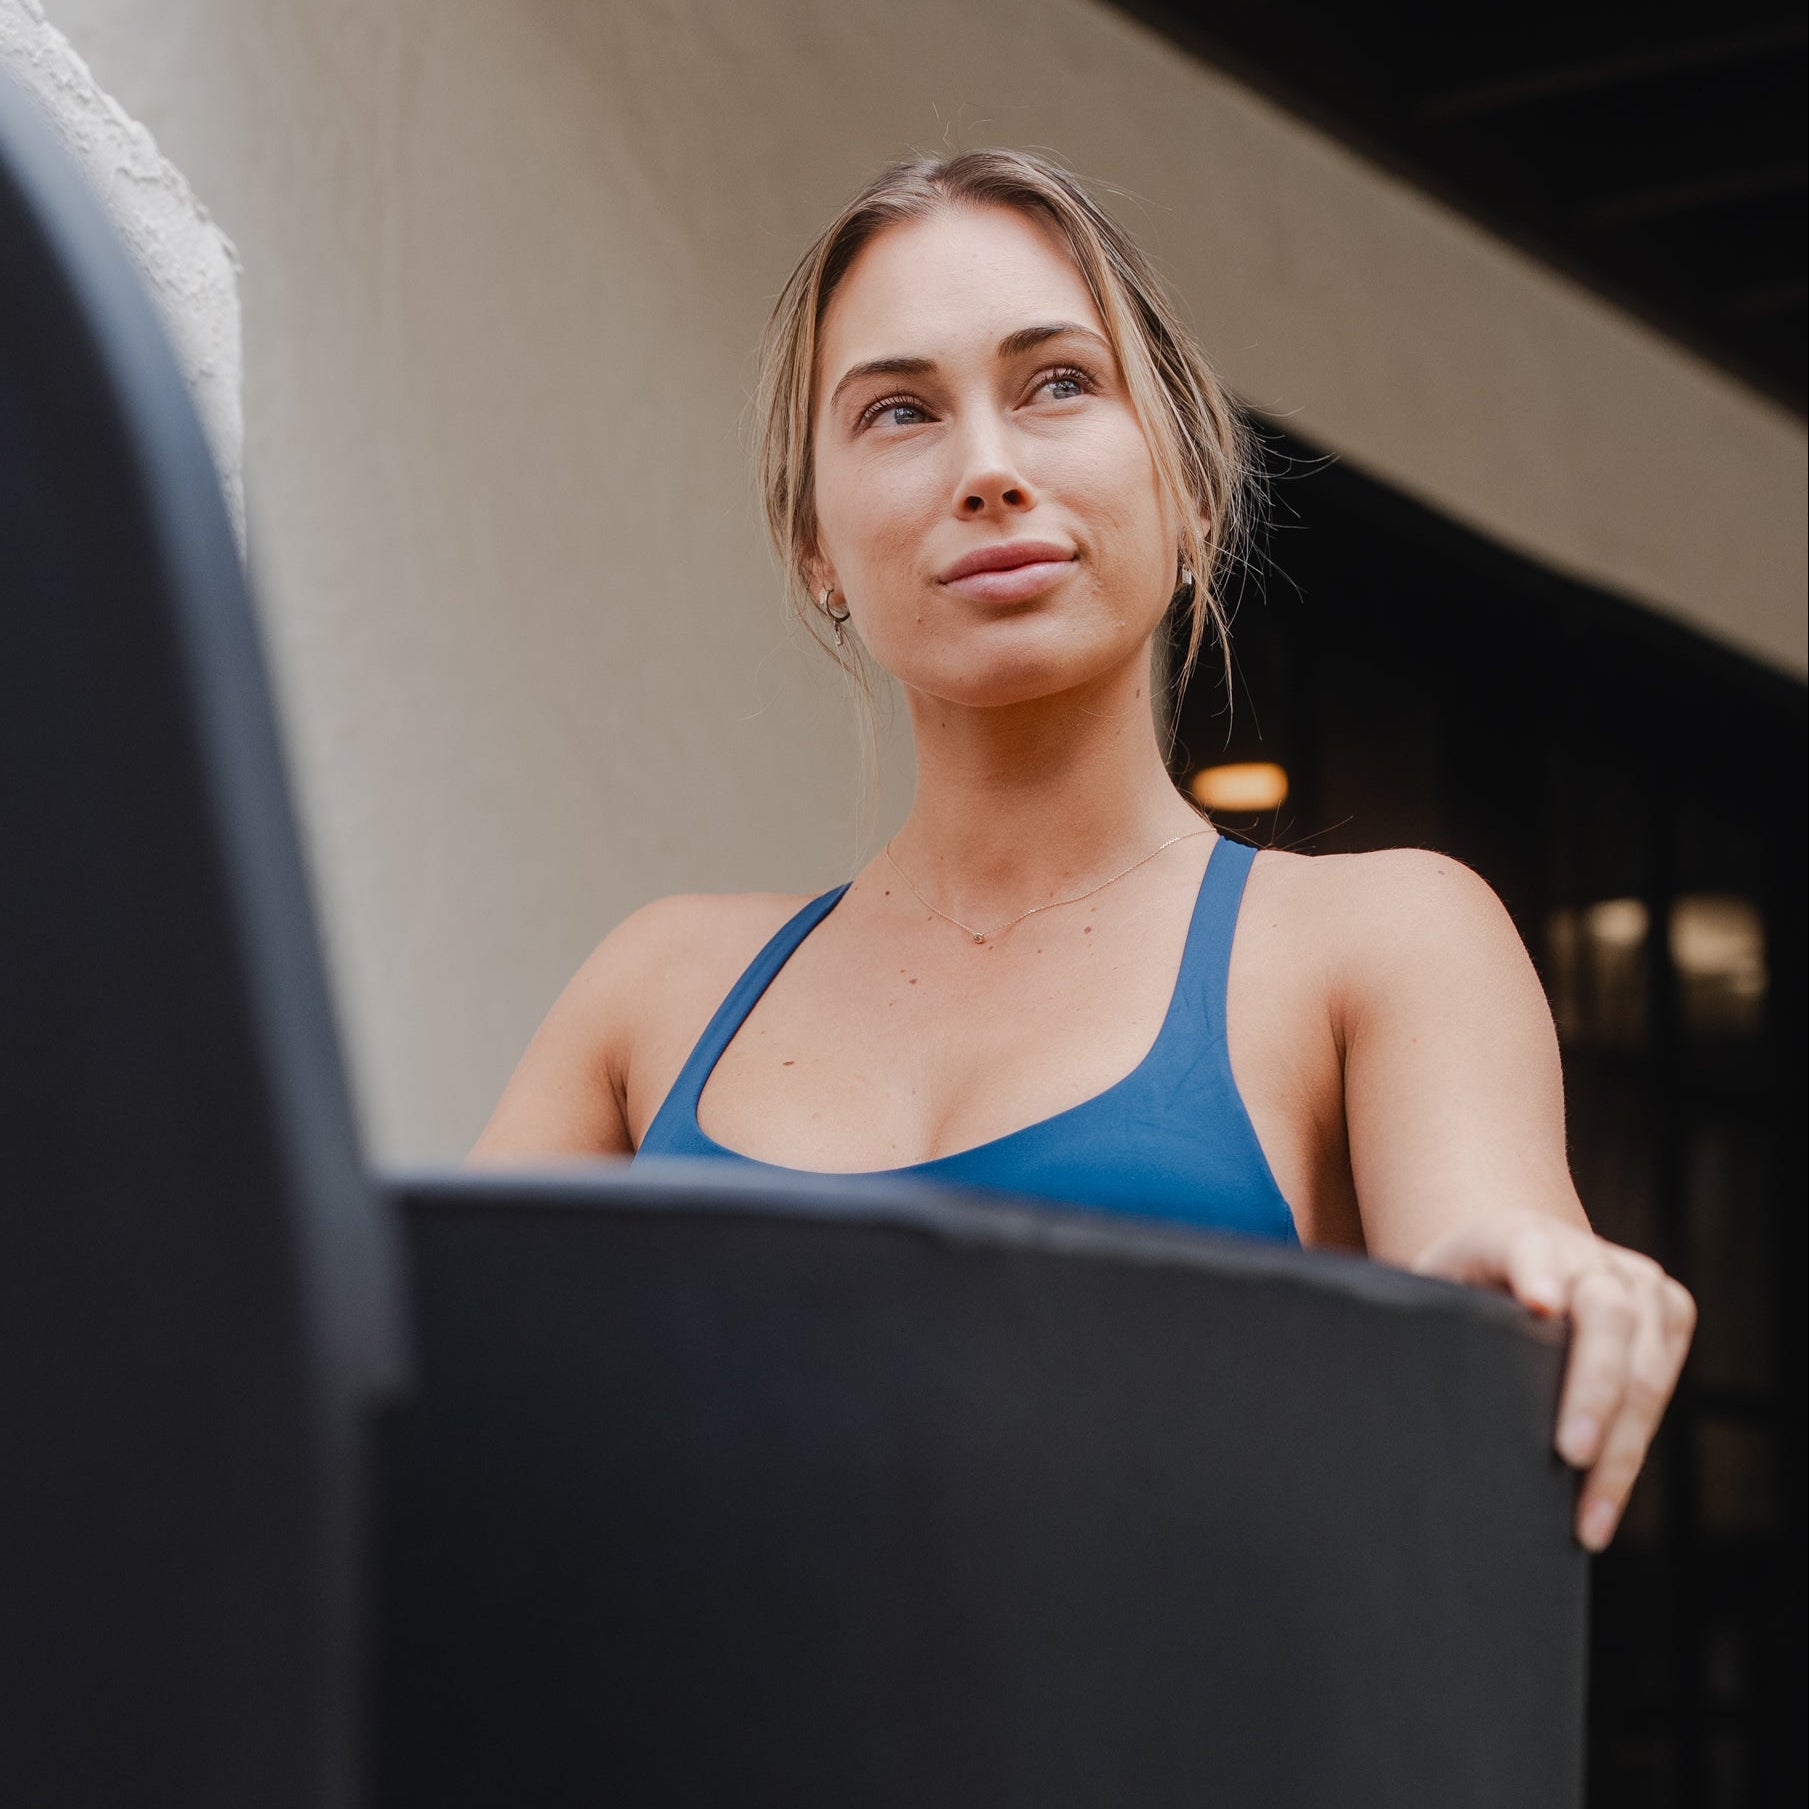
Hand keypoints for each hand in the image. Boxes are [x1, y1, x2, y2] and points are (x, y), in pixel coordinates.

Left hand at [1410, 1209, 1695, 1550]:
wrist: (1518, 1265)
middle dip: (1594, 1387)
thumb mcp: (1428, 1294)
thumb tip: (1365, 1388)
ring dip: (1622, 1444)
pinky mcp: (1669, 1311)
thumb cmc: (1460, 1295)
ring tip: (1588, 1517)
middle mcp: (1583, 1252)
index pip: (1526, 1247)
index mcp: (1513, 1235)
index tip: (1539, 1304)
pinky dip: (1636, 1447)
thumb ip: (1410, 1322)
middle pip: (1606, 1313)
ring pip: (1645, 1361)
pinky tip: (1604, 1502)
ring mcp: (1635, 1279)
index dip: (1535, 1270)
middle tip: (1569, 1454)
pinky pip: (1664, 1383)